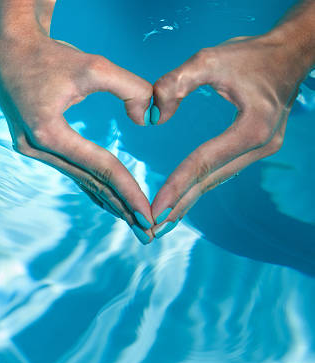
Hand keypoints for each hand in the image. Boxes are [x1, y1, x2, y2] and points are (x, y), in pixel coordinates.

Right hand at [0, 3, 155, 242]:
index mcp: (47, 131)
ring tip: (133, 223)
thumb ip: (130, 88)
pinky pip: (68, 170)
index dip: (127, 190)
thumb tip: (148, 119)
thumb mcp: (94, 65)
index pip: (98, 166)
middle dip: (121, 207)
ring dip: (107, 200)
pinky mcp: (32, 146)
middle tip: (149, 233)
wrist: (6, 48)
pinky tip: (106, 202)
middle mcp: (35, 147)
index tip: (150, 214)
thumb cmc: (49, 54)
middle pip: (87, 182)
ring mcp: (30, 149)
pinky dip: (90, 185)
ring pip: (77, 179)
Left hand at [150, 32, 314, 237]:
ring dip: (189, 200)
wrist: (290, 53)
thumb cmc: (251, 54)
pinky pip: (223, 171)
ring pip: (218, 180)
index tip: (154, 207)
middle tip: (152, 229)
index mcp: (253, 127)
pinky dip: (201, 186)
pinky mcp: (256, 147)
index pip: (204, 161)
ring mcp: (262, 149)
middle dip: (180, 205)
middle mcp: (260, 144)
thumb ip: (175, 83)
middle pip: (212, 180)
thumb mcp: (209, 59)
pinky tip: (184, 199)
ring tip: (162, 222)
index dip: (177, 185)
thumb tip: (153, 118)